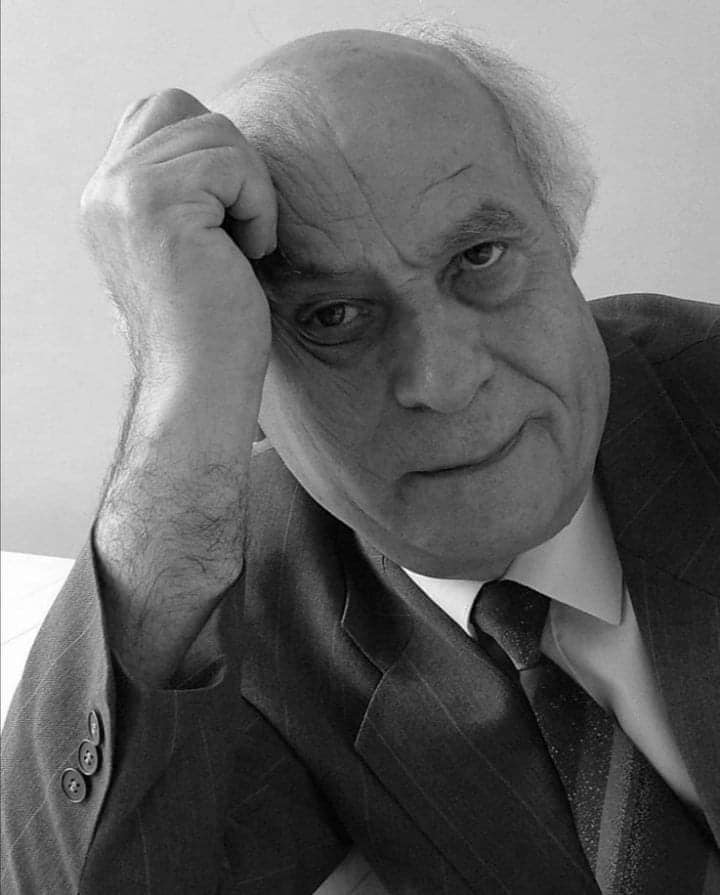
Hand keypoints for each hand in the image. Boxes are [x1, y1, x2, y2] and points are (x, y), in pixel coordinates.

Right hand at [80, 88, 276, 381]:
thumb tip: (217, 139)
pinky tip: (250, 252)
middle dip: (233, 162)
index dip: (210, 148)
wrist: (202, 386)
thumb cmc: (213, 328)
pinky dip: (258, 206)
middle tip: (242, 228)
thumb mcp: (188, 246)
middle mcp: (102, 190)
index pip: (158, 112)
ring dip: (251, 188)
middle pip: (184, 108)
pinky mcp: (153, 204)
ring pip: (215, 132)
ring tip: (245, 246)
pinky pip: (231, 163)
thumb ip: (183, 189)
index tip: (227, 215)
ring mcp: (121, 193)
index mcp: (106, 199)